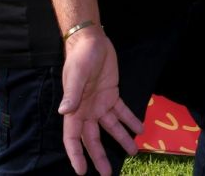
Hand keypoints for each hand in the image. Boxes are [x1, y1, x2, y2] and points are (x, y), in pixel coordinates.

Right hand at [58, 28, 142, 175]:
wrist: (91, 41)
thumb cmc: (81, 58)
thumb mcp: (77, 75)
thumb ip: (72, 94)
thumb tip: (64, 112)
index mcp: (74, 110)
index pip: (73, 139)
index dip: (76, 155)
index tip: (82, 171)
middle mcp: (86, 111)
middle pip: (93, 139)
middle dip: (99, 156)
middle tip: (108, 173)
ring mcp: (100, 104)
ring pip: (110, 128)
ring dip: (121, 139)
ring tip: (133, 152)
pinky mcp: (112, 94)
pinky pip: (122, 111)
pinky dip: (131, 120)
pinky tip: (140, 129)